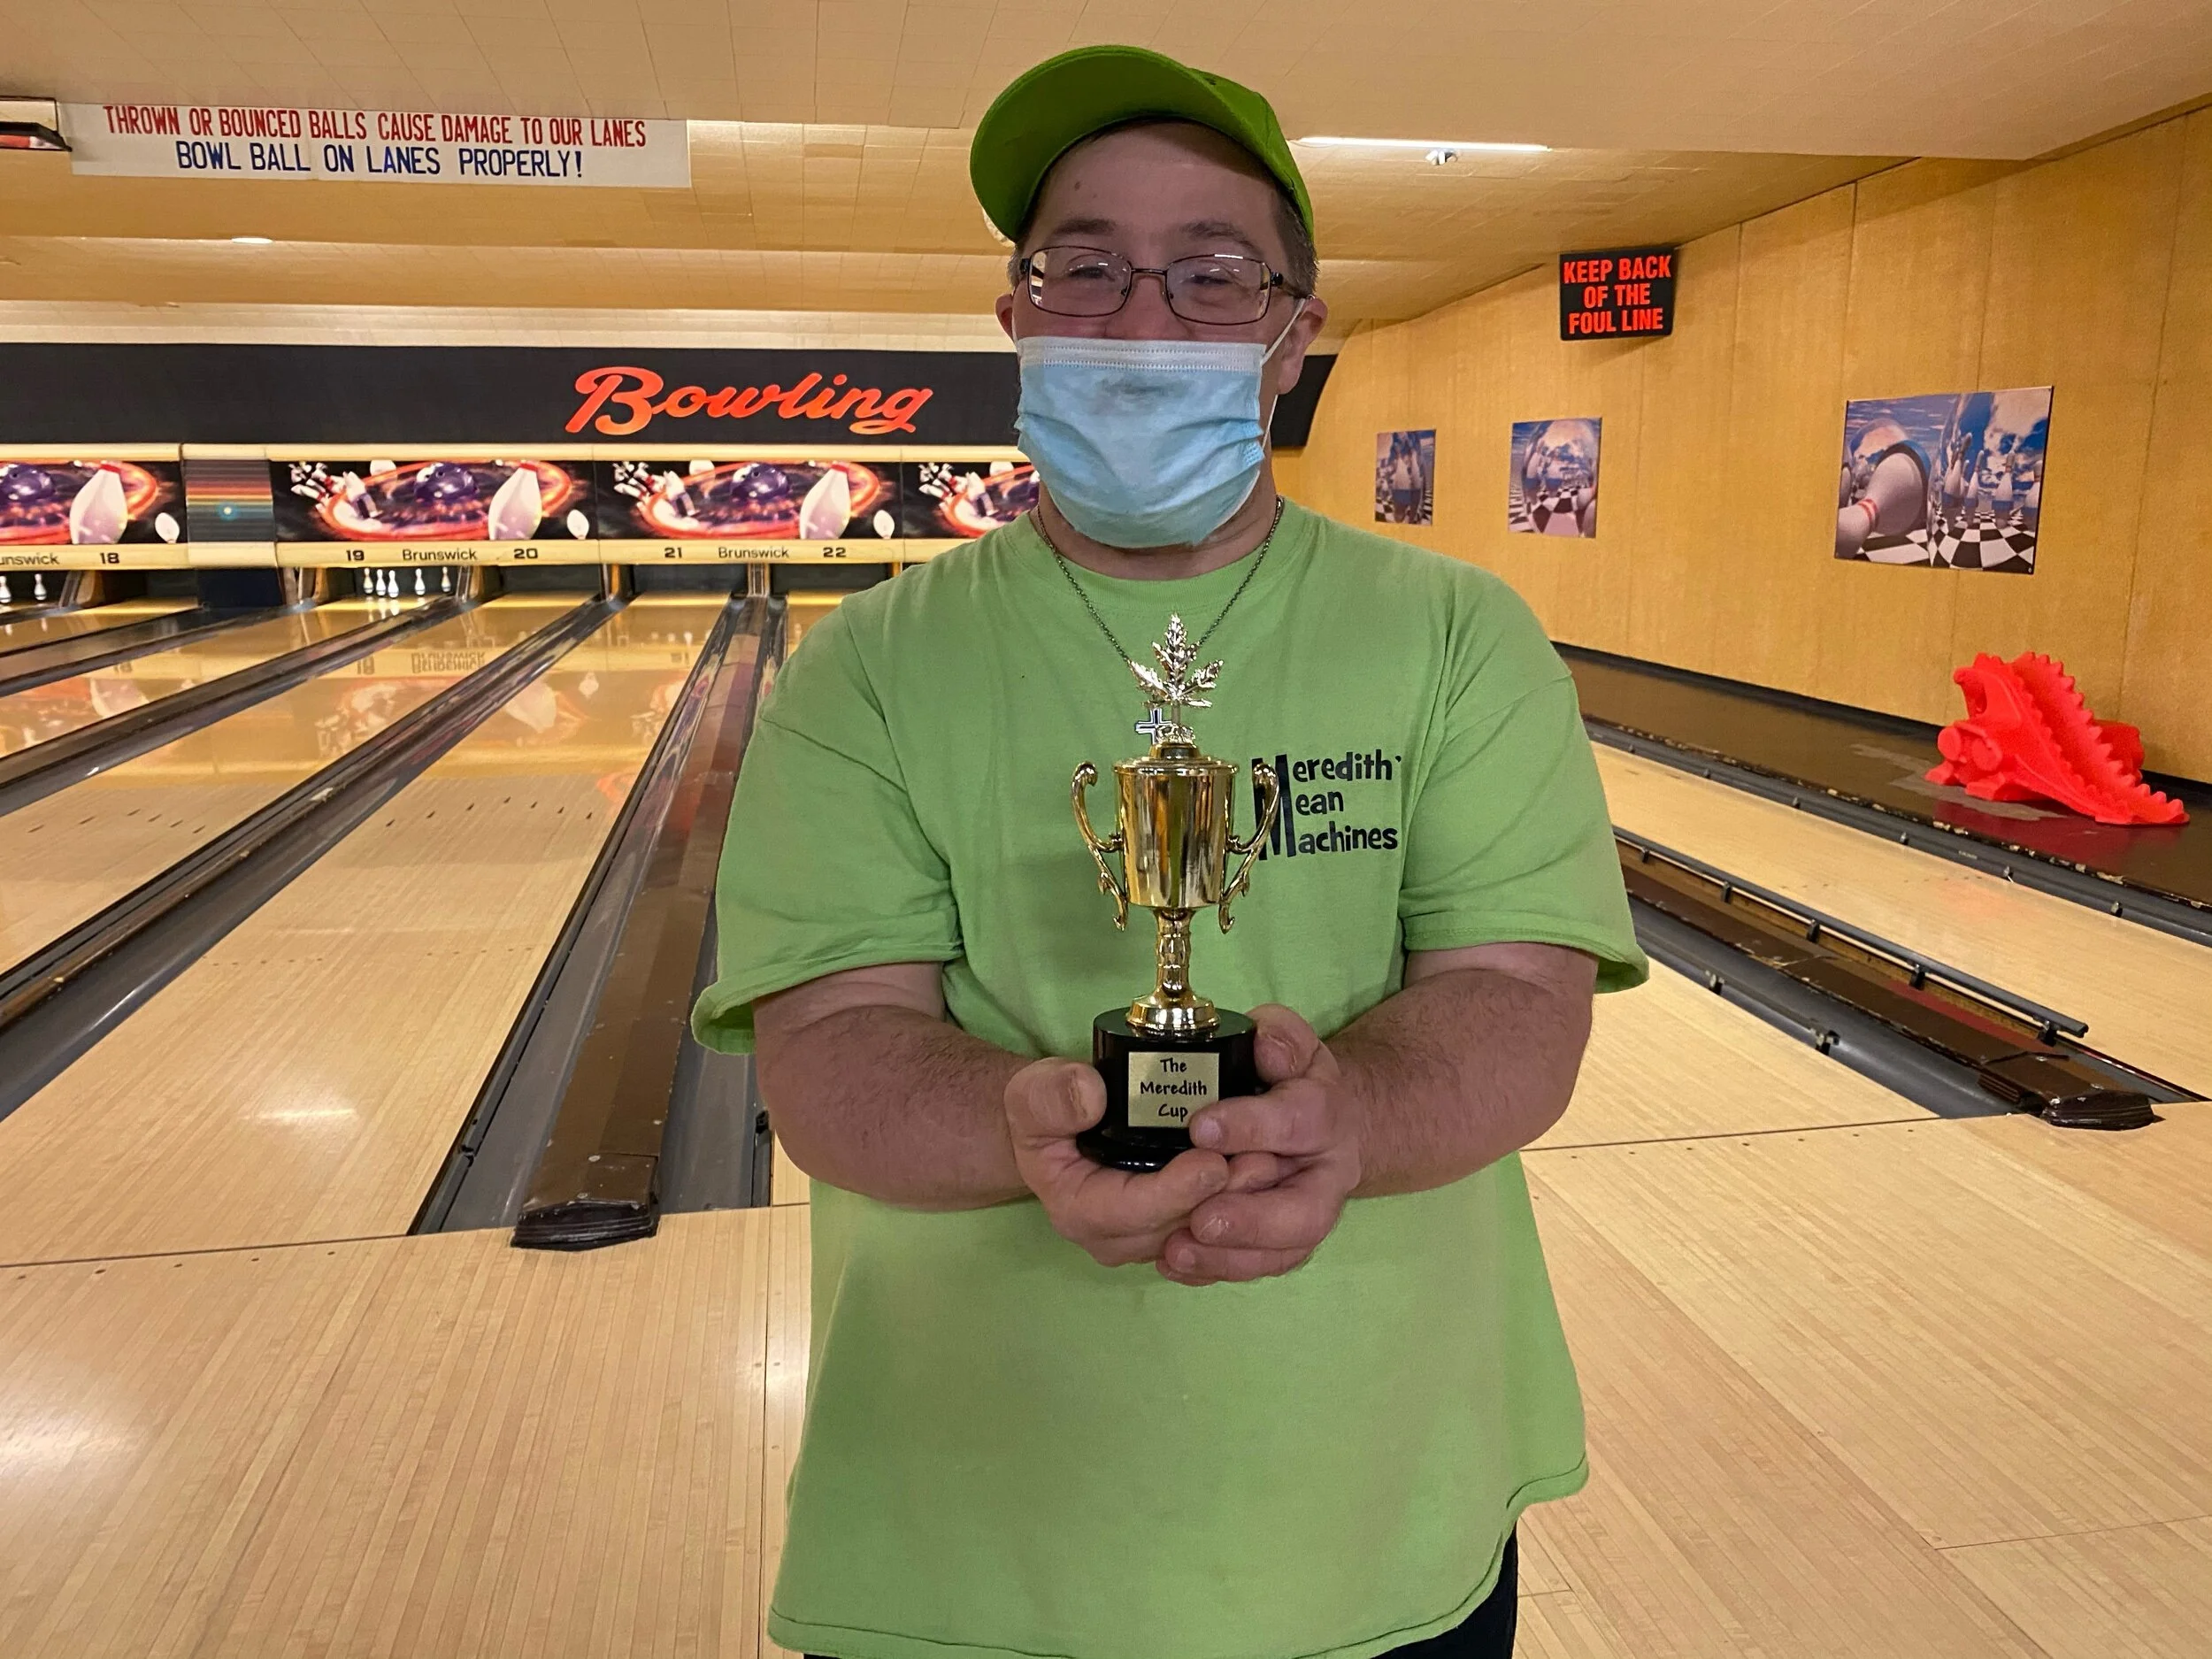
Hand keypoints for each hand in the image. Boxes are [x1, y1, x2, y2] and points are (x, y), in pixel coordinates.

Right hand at [1004, 1058, 1283, 1267]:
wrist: (1060, 1128)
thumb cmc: (1048, 1110)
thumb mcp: (1034, 1093)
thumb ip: (1053, 1096)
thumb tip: (1090, 1094)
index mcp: (1077, 1208)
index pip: (1131, 1213)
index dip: (1175, 1191)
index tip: (1213, 1160)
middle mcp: (1115, 1238)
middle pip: (1178, 1230)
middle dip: (1223, 1199)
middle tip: (1266, 1160)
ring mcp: (1149, 1239)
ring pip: (1205, 1235)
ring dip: (1242, 1204)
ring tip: (1275, 1164)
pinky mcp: (1177, 1230)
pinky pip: (1218, 1234)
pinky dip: (1245, 1211)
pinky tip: (1271, 1178)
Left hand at [1161, 1006, 1365, 1285]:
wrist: (1328, 1123)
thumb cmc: (1292, 1078)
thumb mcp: (1290, 1041)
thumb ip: (1279, 1037)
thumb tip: (1264, 1048)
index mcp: (1326, 1117)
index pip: (1299, 1121)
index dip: (1251, 1126)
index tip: (1200, 1127)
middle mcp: (1327, 1176)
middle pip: (1304, 1212)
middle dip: (1251, 1219)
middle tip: (1200, 1218)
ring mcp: (1309, 1216)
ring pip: (1282, 1251)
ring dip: (1229, 1256)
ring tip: (1175, 1250)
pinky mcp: (1285, 1243)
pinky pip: (1258, 1265)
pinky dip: (1217, 1268)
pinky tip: (1174, 1263)